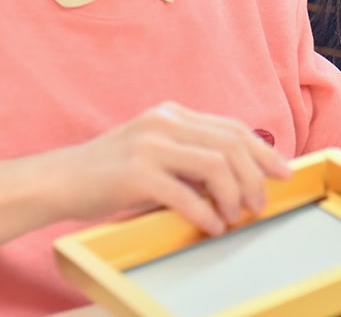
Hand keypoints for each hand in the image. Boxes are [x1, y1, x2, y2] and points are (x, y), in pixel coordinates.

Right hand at [54, 101, 290, 234]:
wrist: (57, 180)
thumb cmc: (109, 173)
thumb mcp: (154, 152)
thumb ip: (190, 156)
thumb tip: (239, 176)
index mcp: (172, 114)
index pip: (232, 128)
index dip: (263, 151)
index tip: (282, 171)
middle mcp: (164, 123)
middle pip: (231, 144)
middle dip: (255, 175)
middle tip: (260, 203)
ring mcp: (150, 146)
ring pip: (216, 165)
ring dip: (235, 194)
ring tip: (237, 214)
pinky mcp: (135, 174)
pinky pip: (186, 194)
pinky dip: (206, 212)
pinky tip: (212, 225)